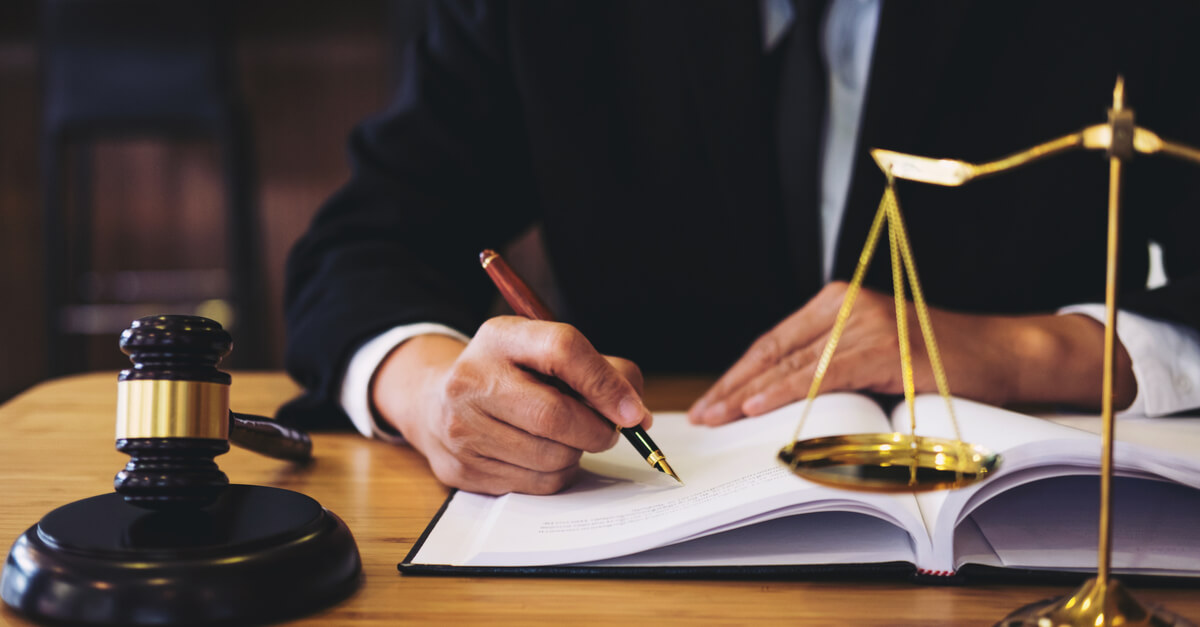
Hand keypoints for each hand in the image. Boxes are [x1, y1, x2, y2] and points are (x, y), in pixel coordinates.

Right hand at [372, 317, 651, 494]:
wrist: (435, 402)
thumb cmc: (510, 375)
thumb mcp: (545, 352)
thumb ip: (599, 370)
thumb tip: (635, 413)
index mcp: (500, 338)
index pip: (562, 350)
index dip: (606, 383)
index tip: (633, 411)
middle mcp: (472, 380)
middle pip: (555, 415)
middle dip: (598, 430)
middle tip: (609, 431)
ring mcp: (462, 428)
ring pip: (551, 457)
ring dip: (577, 454)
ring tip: (568, 438)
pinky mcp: (462, 469)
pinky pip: (536, 484)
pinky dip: (556, 474)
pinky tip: (545, 455)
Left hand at [688, 282, 1135, 425]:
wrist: (1001, 356)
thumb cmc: (938, 363)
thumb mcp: (872, 357)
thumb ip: (830, 365)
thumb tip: (776, 399)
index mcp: (837, 303)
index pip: (773, 342)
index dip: (738, 373)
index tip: (711, 400)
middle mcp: (846, 305)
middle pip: (773, 350)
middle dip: (733, 385)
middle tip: (702, 413)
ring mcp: (864, 323)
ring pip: (791, 363)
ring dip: (748, 393)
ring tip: (718, 415)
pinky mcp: (883, 347)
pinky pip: (822, 374)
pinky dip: (786, 392)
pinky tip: (757, 406)